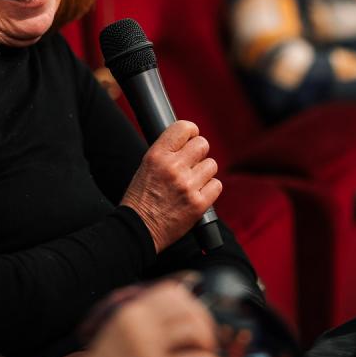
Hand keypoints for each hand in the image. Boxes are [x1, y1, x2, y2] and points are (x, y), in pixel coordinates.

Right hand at [52, 281, 220, 356]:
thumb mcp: (119, 333)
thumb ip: (144, 320)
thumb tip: (177, 317)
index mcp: (130, 312)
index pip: (172, 292)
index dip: (193, 303)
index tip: (199, 319)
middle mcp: (138, 325)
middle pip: (187, 308)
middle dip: (206, 322)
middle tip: (208, 340)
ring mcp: (146, 348)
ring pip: (193, 330)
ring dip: (208, 342)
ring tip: (208, 354)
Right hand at [121, 121, 221, 252]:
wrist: (138, 228)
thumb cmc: (141, 198)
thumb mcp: (146, 165)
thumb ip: (167, 152)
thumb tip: (188, 140)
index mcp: (157, 155)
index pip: (183, 128)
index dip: (190, 132)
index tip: (190, 138)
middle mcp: (173, 168)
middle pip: (202, 144)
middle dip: (199, 153)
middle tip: (192, 163)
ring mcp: (187, 186)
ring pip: (212, 165)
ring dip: (204, 172)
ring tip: (191, 182)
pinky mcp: (198, 204)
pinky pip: (216, 185)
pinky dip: (209, 189)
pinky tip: (197, 193)